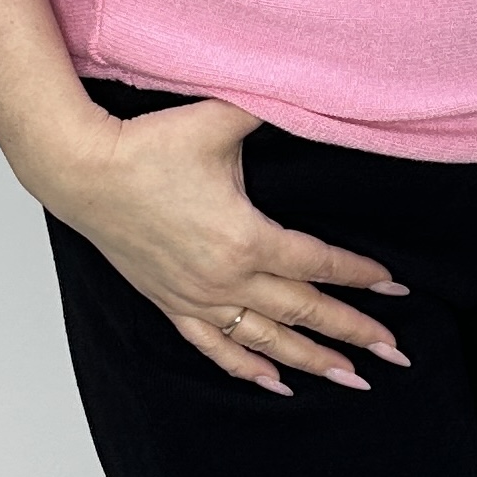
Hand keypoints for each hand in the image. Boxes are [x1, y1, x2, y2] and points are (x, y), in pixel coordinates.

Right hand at [63, 95, 410, 394]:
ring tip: (351, 378)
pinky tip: (276, 384)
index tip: (395, 286)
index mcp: (246, 238)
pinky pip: (216, 347)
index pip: (319, 264)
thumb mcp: (218, 120)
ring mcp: (197, 297)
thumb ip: (270, 107)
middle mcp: (225, 278)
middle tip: (394, 354)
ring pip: (266, 340)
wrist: (81, 171)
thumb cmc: (147, 145)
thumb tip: (312, 92)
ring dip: (311, 362)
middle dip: (353, 333)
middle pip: (303, 312)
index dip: (360, 276)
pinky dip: (248, 369)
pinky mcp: (171, 303)